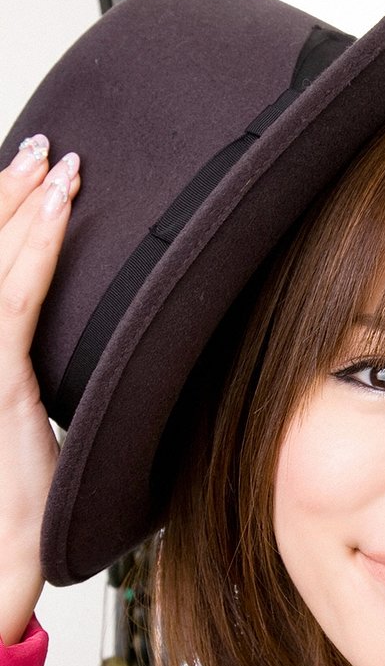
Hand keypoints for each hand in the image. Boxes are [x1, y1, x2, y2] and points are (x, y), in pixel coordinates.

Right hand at [0, 135, 80, 644]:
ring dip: (25, 207)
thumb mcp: (40, 437)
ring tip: (55, 162)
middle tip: (43, 150)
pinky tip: (57, 205)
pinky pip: (14, 296)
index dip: (9, 226)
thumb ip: (50, 396)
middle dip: (9, 196)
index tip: (36, 184)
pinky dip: (36, 245)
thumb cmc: (19, 515)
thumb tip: (93, 376)